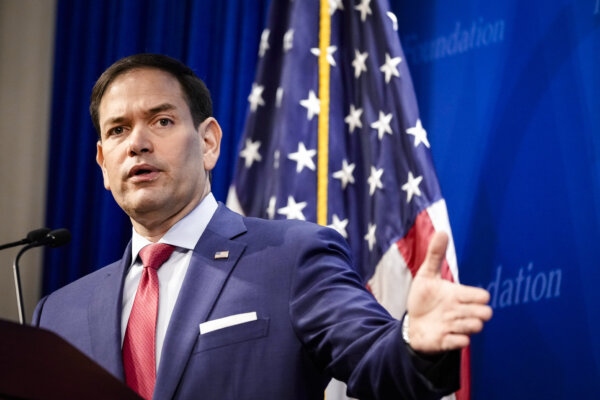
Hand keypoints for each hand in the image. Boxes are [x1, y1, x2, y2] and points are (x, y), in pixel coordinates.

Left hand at [406, 232, 492, 353]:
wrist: (412, 324)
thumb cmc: (423, 298)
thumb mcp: (426, 275)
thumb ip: (435, 254)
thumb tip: (443, 231)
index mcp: (459, 295)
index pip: (483, 296)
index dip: (476, 296)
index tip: (459, 295)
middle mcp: (461, 312)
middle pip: (486, 313)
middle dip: (474, 311)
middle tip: (455, 309)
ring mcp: (456, 327)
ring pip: (476, 327)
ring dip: (464, 324)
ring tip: (448, 321)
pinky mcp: (448, 342)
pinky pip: (462, 343)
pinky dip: (455, 339)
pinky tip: (443, 333)